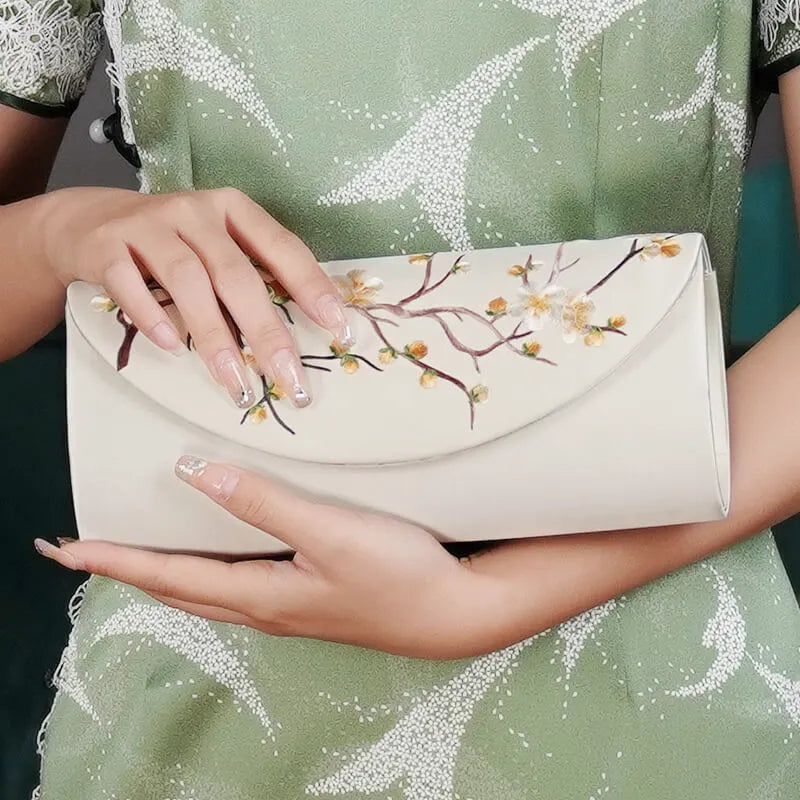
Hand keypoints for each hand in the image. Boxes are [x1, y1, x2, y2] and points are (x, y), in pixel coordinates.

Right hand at [35, 186, 352, 407]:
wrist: (88, 222)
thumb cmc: (172, 243)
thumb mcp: (216, 246)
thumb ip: (253, 275)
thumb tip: (304, 331)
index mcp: (233, 210)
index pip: (282, 247)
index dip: (312, 287)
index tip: (337, 328)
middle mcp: (194, 211)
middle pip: (236, 273)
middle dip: (266, 330)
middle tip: (288, 377)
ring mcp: (147, 226)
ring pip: (187, 281)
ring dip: (214, 336)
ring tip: (234, 380)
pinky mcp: (106, 246)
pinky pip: (130, 284)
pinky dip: (153, 317)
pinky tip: (173, 347)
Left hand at [35, 458, 495, 658]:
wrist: (452, 612)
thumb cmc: (394, 571)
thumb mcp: (328, 531)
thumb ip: (262, 502)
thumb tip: (196, 472)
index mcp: (258, 594)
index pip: (169, 575)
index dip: (117, 560)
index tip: (69, 550)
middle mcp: (263, 607)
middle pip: (179, 589)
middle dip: (129, 570)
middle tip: (89, 554)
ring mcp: (287, 607)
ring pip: (206, 590)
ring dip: (164, 572)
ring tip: (139, 554)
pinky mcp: (308, 598)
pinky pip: (235, 585)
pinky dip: (205, 570)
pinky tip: (216, 557)